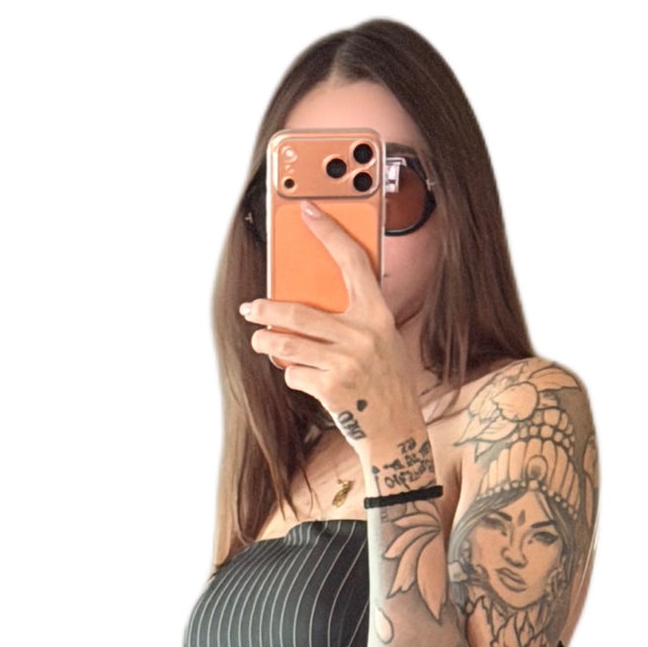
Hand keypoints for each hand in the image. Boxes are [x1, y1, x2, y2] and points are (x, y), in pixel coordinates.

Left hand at [238, 202, 419, 447]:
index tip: (307, 212)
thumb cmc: (386, 385)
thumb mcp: (382, 343)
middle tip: (250, 308)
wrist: (397, 433)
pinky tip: (307, 380)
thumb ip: (354, 321)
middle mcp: (364, 335)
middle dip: (265, 310)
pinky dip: (294, 376)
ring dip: (266, 342)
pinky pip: (295, 374)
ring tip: (260, 341)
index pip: (352, 262)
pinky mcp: (331, 388)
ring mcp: (347, 362)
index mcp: (378, 316)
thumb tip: (305, 305)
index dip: (329, 233)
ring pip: (287, 343)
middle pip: (298, 311)